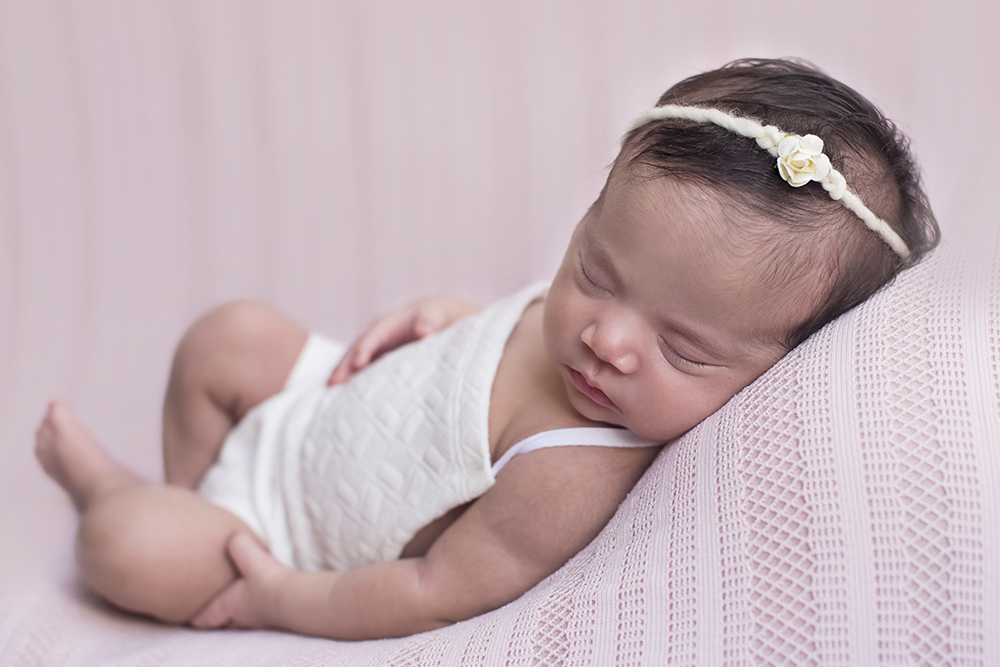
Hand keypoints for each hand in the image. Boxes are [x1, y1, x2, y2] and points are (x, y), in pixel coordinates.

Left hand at [190, 533, 290, 629]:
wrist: (295, 599)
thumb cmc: (267, 582)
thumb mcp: (250, 557)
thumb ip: (239, 545)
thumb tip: (233, 536)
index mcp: (226, 606)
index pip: (202, 619)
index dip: (193, 617)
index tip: (186, 614)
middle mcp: (240, 617)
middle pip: (221, 624)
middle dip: (214, 618)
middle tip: (207, 611)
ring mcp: (258, 621)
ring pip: (241, 623)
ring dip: (236, 616)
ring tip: (234, 606)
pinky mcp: (275, 617)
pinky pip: (260, 616)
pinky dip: (257, 610)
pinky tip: (263, 600)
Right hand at [327, 295, 479, 384]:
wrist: (439, 320)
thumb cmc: (436, 316)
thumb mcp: (434, 315)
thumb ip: (429, 322)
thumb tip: (425, 330)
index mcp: (386, 325)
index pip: (371, 337)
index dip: (364, 349)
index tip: (359, 363)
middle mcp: (376, 337)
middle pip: (356, 350)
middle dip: (344, 365)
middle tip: (332, 383)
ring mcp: (377, 349)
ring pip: (356, 362)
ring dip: (344, 375)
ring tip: (332, 392)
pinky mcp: (381, 360)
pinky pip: (364, 370)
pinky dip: (355, 381)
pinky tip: (347, 398)